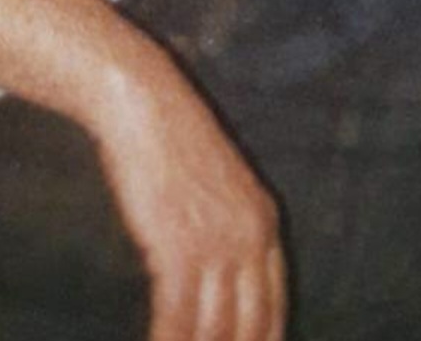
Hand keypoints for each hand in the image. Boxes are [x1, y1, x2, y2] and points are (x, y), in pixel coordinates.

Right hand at [97, 65, 286, 340]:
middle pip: (252, 329)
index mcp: (266, 221)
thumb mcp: (217, 185)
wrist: (146, 102)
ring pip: (215, 332)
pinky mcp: (181, 248)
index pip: (274, 308)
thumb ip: (225, 228)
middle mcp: (253, 237)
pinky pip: (177, 320)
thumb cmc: (170, 139)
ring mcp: (219, 244)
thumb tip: (215, 278)